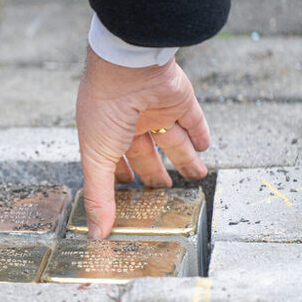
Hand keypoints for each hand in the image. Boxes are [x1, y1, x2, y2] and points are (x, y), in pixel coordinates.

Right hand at [76, 45, 209, 238]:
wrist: (128, 66)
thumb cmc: (104, 109)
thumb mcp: (96, 159)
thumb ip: (99, 197)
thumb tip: (96, 234)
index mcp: (106, 134)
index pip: (115, 162)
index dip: (122, 178)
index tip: (129, 192)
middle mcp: (131, 122)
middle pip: (147, 154)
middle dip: (155, 173)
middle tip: (165, 190)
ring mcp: (156, 110)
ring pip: (173, 140)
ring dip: (185, 158)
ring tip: (197, 175)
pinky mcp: (179, 99)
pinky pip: (193, 118)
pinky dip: (200, 132)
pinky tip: (205, 145)